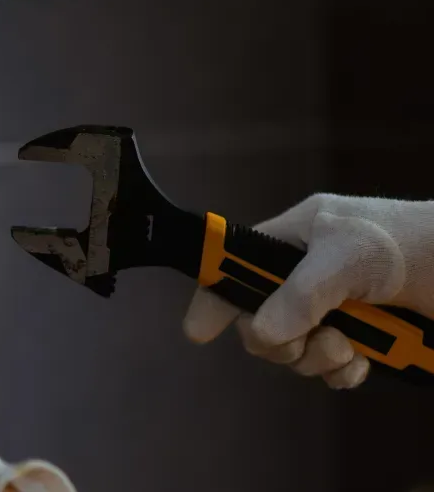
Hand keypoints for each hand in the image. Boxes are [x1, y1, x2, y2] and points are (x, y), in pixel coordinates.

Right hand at [182, 194, 433, 387]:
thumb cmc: (415, 241)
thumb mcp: (349, 257)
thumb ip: (300, 295)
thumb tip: (262, 333)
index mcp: (296, 239)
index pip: (235, 263)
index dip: (214, 295)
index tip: (199, 330)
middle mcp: (308, 274)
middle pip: (260, 320)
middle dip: (280, 339)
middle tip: (308, 338)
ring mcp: (335, 309)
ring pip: (294, 349)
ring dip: (318, 358)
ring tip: (350, 348)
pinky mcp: (363, 339)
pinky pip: (330, 369)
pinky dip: (343, 373)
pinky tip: (365, 362)